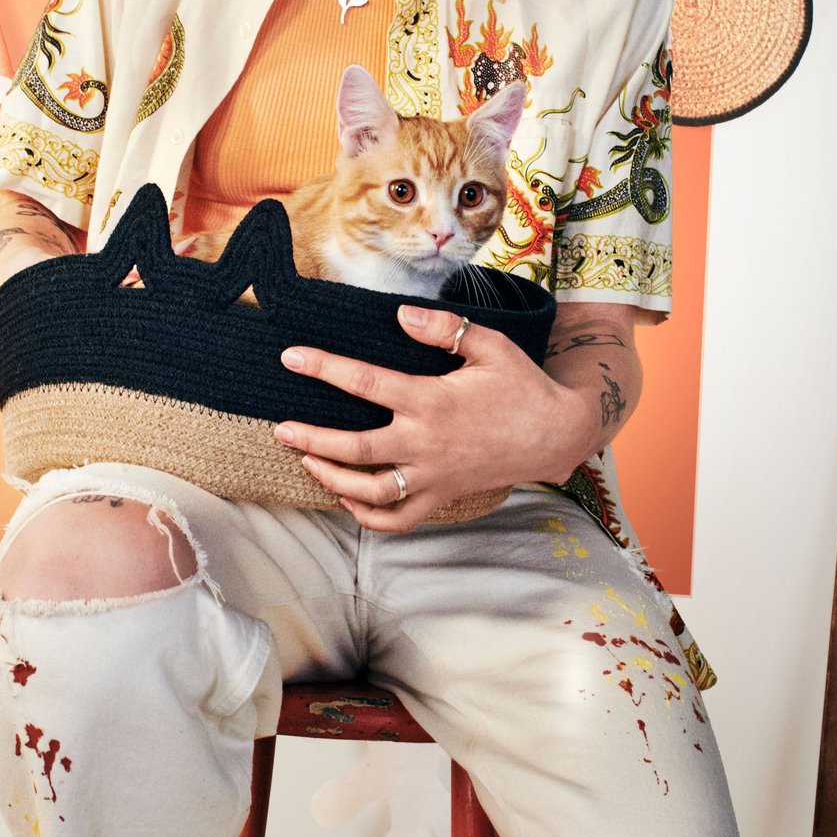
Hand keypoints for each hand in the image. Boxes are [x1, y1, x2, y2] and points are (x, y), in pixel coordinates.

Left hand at [274, 303, 596, 530]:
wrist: (555, 435)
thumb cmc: (522, 386)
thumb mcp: (490, 345)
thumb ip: (444, 329)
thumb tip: (400, 315)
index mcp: (431, 401)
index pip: (364, 383)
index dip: (323, 368)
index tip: (291, 357)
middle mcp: (425, 444)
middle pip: (354, 449)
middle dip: (310, 438)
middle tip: (280, 429)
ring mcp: (432, 477)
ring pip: (369, 492)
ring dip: (331, 479)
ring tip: (305, 460)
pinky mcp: (442, 497)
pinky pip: (398, 520)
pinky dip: (368, 516)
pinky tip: (347, 499)